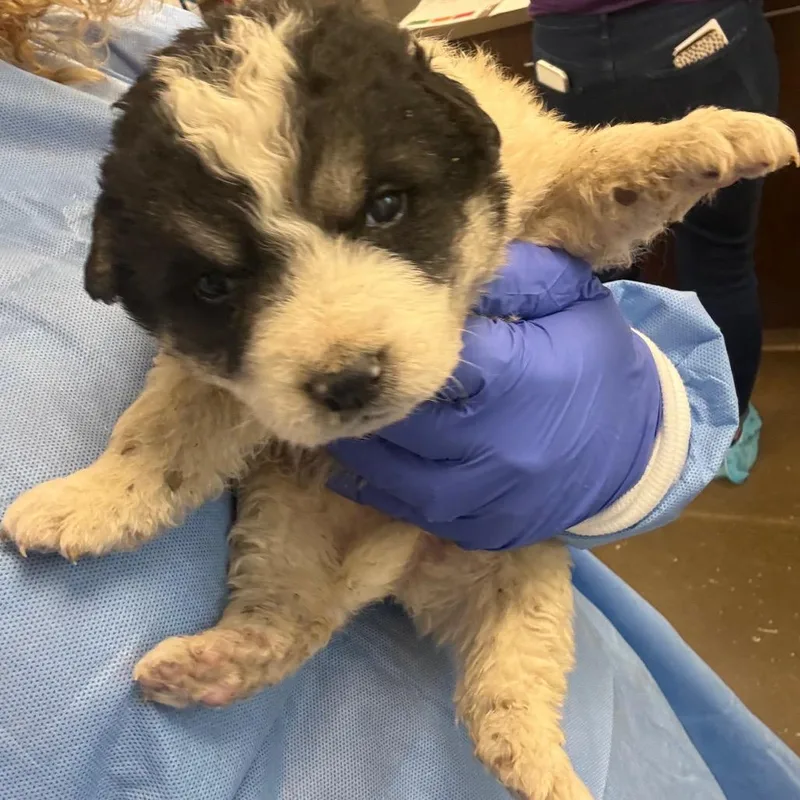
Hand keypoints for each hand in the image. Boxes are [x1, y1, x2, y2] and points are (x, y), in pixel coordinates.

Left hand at [327, 242, 661, 549]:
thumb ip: (513, 275)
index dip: (390, 345)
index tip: (362, 329)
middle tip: (331, 378)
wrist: (640, 447)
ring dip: (362, 450)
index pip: (429, 361)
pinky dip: (385, 491)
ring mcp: (492, 498)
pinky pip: (419, 515)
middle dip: (366, 400)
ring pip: (398, 479)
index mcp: (517, 378)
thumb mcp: (571, 298)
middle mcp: (499, 447)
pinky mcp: (488, 530)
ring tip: (338, 419)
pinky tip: (364, 466)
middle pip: (403, 423)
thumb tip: (447, 267)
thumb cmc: (598, 361)